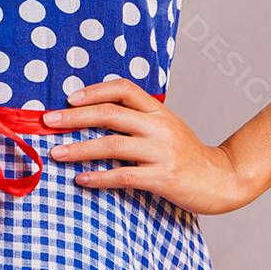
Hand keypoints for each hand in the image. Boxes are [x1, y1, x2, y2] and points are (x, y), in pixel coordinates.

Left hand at [43, 77, 251, 214]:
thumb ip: (139, 119)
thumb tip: (95, 114)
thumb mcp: (167, 128)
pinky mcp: (162, 178)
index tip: (69, 98)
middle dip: (74, 117)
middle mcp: (159, 127)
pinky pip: (123, 175)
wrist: (222, 180)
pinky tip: (81, 179)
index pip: (123, 89)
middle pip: (110, 114)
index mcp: (159, 111)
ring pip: (111, 144)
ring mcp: (161, 152)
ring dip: (79, 149)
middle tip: (48, 122)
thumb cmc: (187, 155)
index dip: (94, 91)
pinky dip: (98, 177)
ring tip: (56, 154)